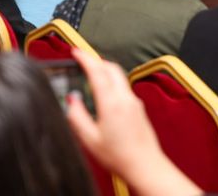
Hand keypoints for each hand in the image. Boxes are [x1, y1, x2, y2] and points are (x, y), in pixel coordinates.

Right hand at [65, 49, 198, 195]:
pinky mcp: (139, 109)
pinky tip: (104, 96)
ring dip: (105, 71)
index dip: (85, 58)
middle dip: (96, 61)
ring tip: (91, 77)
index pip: (98, 71)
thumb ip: (77, 117)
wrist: (146, 166)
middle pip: (112, 68)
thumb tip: (72, 100)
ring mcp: (135, 102)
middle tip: (83, 61)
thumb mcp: (90, 139)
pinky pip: (124, 88)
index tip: (76, 51)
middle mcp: (126, 99)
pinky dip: (112, 84)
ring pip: (119, 77)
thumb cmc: (120, 156)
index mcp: (112, 104)